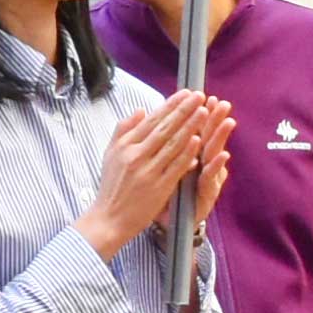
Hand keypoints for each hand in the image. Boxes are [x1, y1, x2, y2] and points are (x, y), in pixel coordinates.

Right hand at [77, 90, 231, 256]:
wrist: (109, 218)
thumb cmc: (111, 186)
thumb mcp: (110, 154)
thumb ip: (123, 130)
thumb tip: (141, 110)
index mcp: (125, 145)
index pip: (151, 120)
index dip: (170, 105)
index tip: (185, 93)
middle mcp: (135, 155)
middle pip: (164, 128)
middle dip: (183, 110)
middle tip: (199, 95)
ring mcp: (147, 171)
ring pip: (172, 144)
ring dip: (189, 126)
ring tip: (203, 111)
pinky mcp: (158, 187)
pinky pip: (175, 166)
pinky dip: (187, 153)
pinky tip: (198, 141)